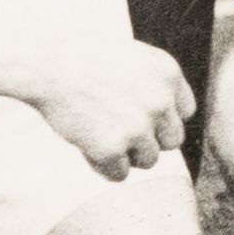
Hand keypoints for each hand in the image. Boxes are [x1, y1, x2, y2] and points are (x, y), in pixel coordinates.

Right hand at [35, 39, 193, 181]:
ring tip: (100, 135)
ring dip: (126, 155)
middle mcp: (161, 100)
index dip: (162, 118)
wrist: (48, 63)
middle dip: (149, 141)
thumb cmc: (84, 59)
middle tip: (120, 131)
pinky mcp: (112, 147)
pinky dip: (103, 167)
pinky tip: (87, 146)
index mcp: (168, 74)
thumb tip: (165, 124)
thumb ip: (155, 86)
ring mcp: (138, 125)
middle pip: (172, 141)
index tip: (139, 116)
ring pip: (148, 160)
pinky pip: (119, 175)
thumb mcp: (134, 59)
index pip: (185, 112)